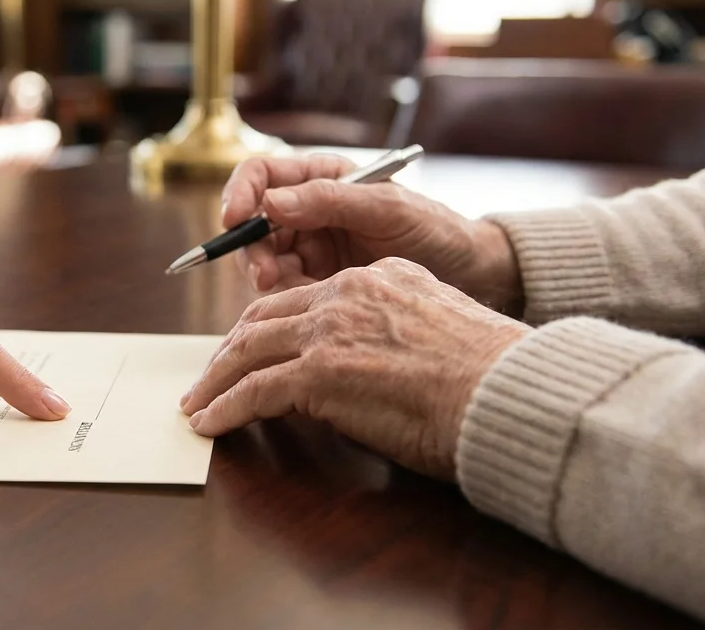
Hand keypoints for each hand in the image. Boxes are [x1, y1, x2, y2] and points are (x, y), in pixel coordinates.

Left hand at [180, 258, 528, 479]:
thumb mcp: (438, 325)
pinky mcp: (318, 372)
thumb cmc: (490, 375)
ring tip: (197, 405)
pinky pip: (253, 391)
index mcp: (376, 278)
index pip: (304, 298)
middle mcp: (346, 293)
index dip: (270, 326)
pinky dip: (224, 408)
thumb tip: (369, 361)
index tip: (252, 348)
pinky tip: (209, 424)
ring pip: (248, 350)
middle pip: (264, 318)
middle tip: (211, 376)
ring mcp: (328, 331)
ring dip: (216, 381)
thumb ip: (396, 328)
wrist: (507, 389)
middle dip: (231, 349)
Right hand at [221, 155, 522, 310]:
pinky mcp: (316, 284)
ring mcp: (310, 248)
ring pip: (262, 260)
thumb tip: (270, 201)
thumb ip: (329, 200)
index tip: (236, 218)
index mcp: (322, 177)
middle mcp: (308, 210)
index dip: (240, 192)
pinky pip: (282, 291)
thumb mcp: (386, 207)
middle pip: (253, 223)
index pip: (261, 175)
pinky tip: (304, 304)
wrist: (471, 276)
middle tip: (266, 274)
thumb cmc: (436, 229)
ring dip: (266, 275)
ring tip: (286, 290)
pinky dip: (284, 299)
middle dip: (252, 248)